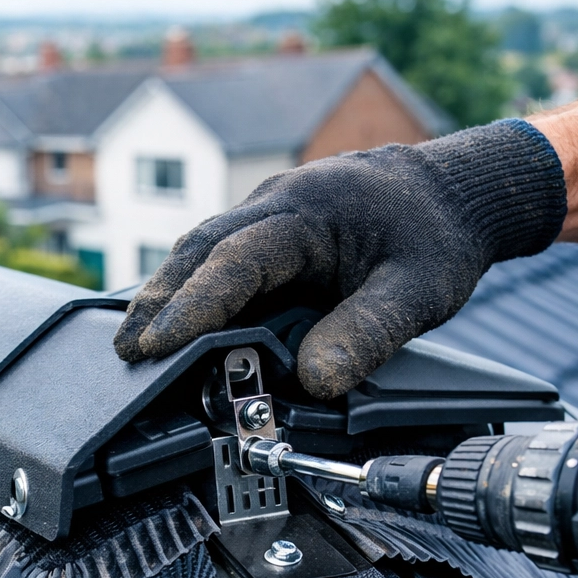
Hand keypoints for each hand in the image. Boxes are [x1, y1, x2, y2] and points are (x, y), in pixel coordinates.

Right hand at [112, 119, 566, 399]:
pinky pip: (218, 261)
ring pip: (200, 253)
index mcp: (308, 211)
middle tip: (126, 351)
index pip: (235, 259)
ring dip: (166, 296)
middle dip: (158, 301)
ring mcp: (267, 215)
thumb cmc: (435, 238)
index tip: (159, 343)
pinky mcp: (268, 236)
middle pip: (198, 250)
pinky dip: (191, 292)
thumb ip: (368, 335)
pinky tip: (176, 327)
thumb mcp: (418, 293)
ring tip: (136, 346)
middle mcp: (276, 205)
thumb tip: (315, 382)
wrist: (452, 195)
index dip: (194, 303)